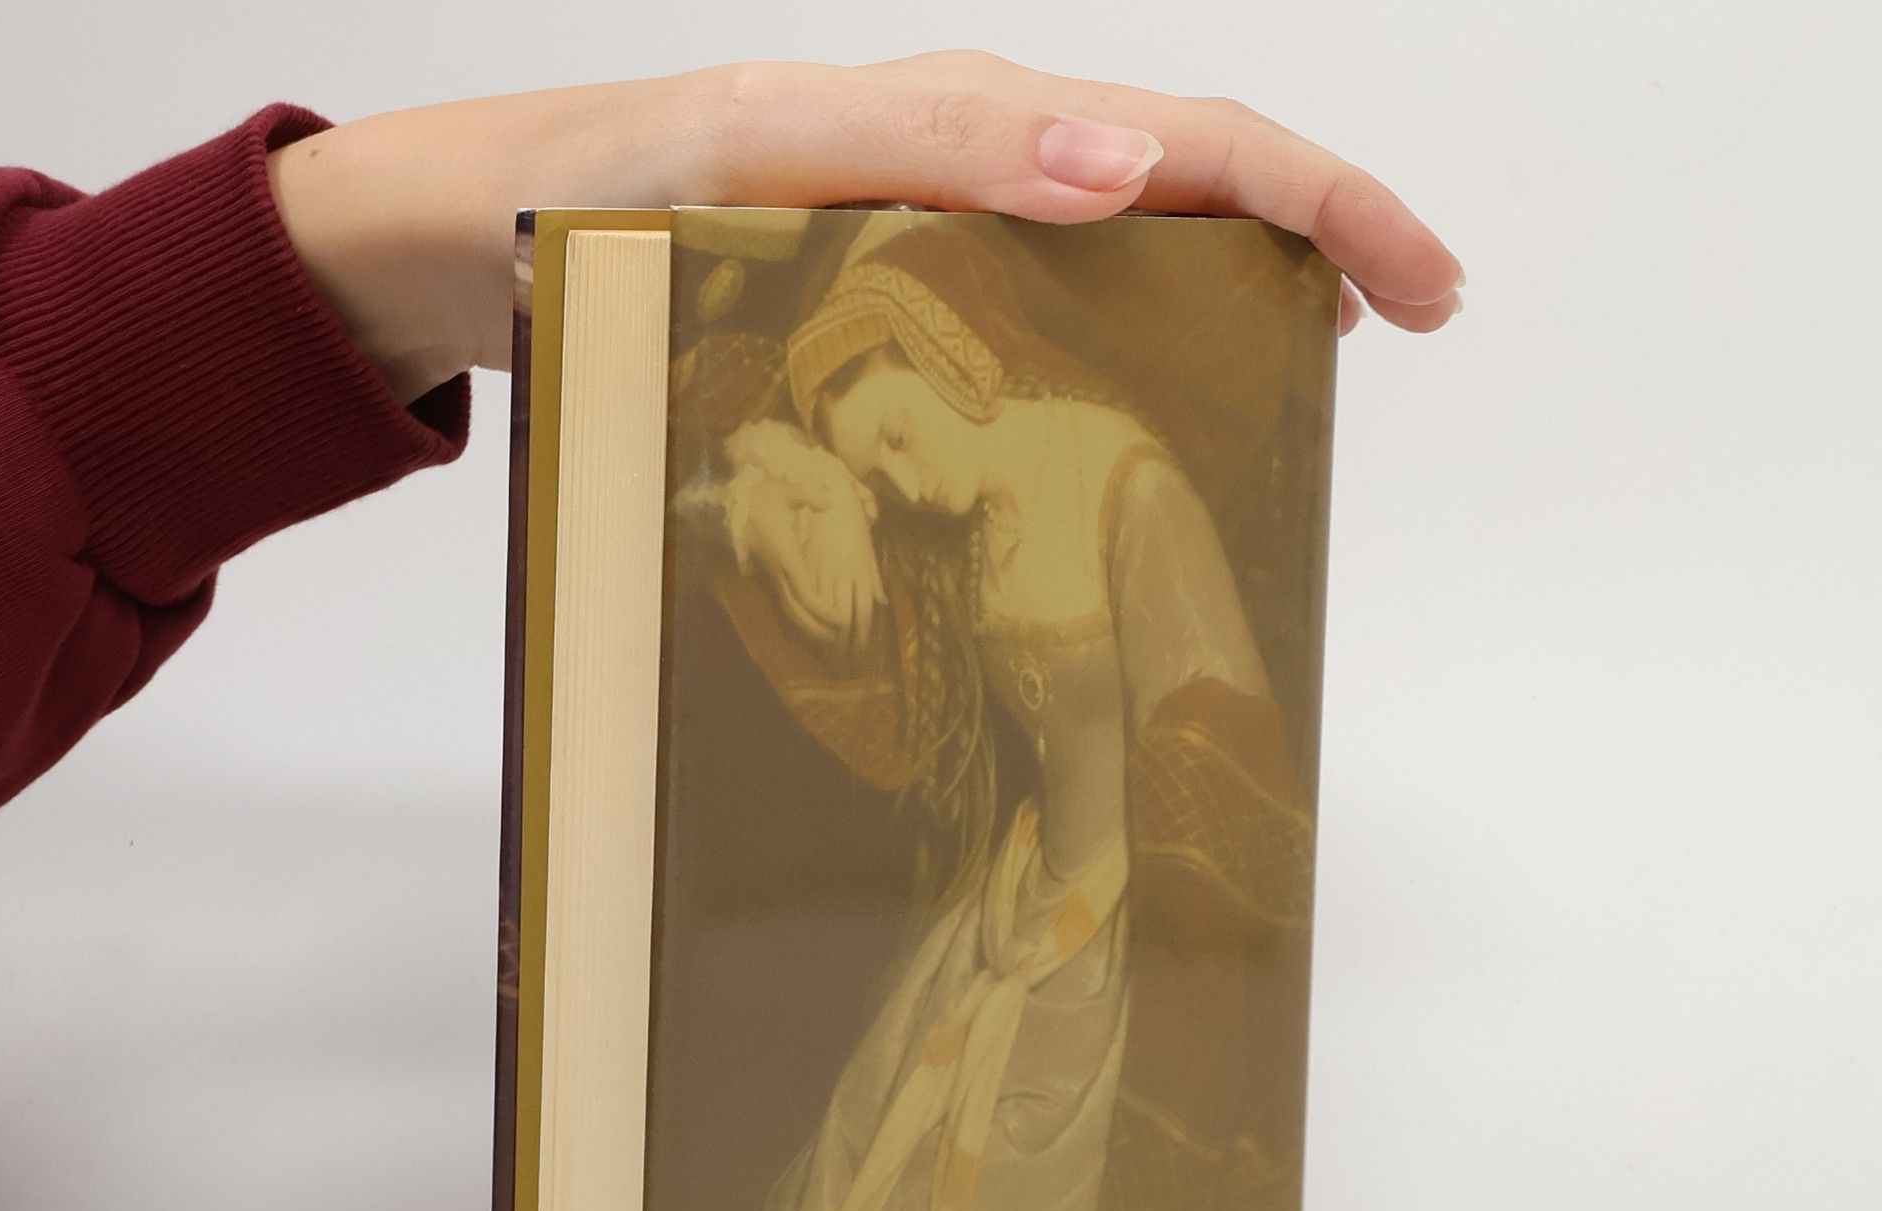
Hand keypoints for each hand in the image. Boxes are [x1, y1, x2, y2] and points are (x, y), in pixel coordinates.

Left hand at [266, 53, 1462, 402]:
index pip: (1201, 141)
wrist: (488, 241)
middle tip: (1405, 322)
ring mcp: (943, 227)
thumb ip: (940, 152)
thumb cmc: (607, 193)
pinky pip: (1051, 298)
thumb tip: (1131, 170)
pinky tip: (1147, 387)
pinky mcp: (899, 286)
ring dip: (1243, 284)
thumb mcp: (768, 155)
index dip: (1330, 205)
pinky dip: (1131, 332)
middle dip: (1322, 235)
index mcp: (974, 124)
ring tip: (1309, 357)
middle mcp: (976, 166)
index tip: (1422, 290)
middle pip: (1195, 179)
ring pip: (1139, 239)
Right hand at [735, 456, 884, 655]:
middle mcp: (779, 572)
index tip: (841, 620)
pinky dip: (800, 615)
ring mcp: (772, 575)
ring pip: (790, 610)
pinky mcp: (770, 575)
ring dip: (808, 627)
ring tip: (828, 638)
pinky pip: (786, 602)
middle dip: (818, 628)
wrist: (731, 505)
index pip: (806, 593)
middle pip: (798, 611)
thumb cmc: (760, 498)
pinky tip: (813, 622)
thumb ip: (809, 497)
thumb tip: (828, 500)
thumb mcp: (785, 491)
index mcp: (787, 557)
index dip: (823, 611)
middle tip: (840, 639)